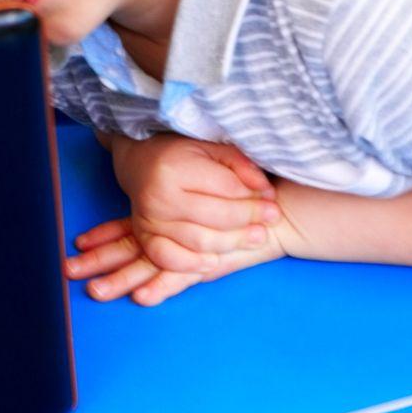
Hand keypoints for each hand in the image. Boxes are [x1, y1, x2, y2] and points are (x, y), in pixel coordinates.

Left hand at [65, 215, 283, 305]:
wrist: (272, 211)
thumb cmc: (233, 201)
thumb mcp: (199, 196)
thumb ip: (173, 203)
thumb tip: (147, 200)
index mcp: (164, 218)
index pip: (125, 228)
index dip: (102, 235)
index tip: (77, 244)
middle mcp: (171, 233)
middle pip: (127, 248)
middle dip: (97, 261)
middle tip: (67, 270)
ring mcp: (187, 249)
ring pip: (146, 265)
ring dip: (120, 279)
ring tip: (95, 291)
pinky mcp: (207, 263)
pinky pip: (180, 276)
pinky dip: (162, 287)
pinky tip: (143, 297)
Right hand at [108, 134, 278, 273]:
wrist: (139, 163)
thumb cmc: (181, 154)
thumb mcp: (211, 148)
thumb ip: (240, 165)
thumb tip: (266, 192)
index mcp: (175, 168)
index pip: (226, 188)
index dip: (254, 196)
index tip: (272, 199)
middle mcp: (159, 196)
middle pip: (217, 217)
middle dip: (250, 219)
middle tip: (272, 218)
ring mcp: (150, 219)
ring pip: (201, 242)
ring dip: (234, 243)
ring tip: (256, 237)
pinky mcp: (145, 237)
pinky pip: (170, 259)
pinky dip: (194, 264)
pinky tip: (215, 260)